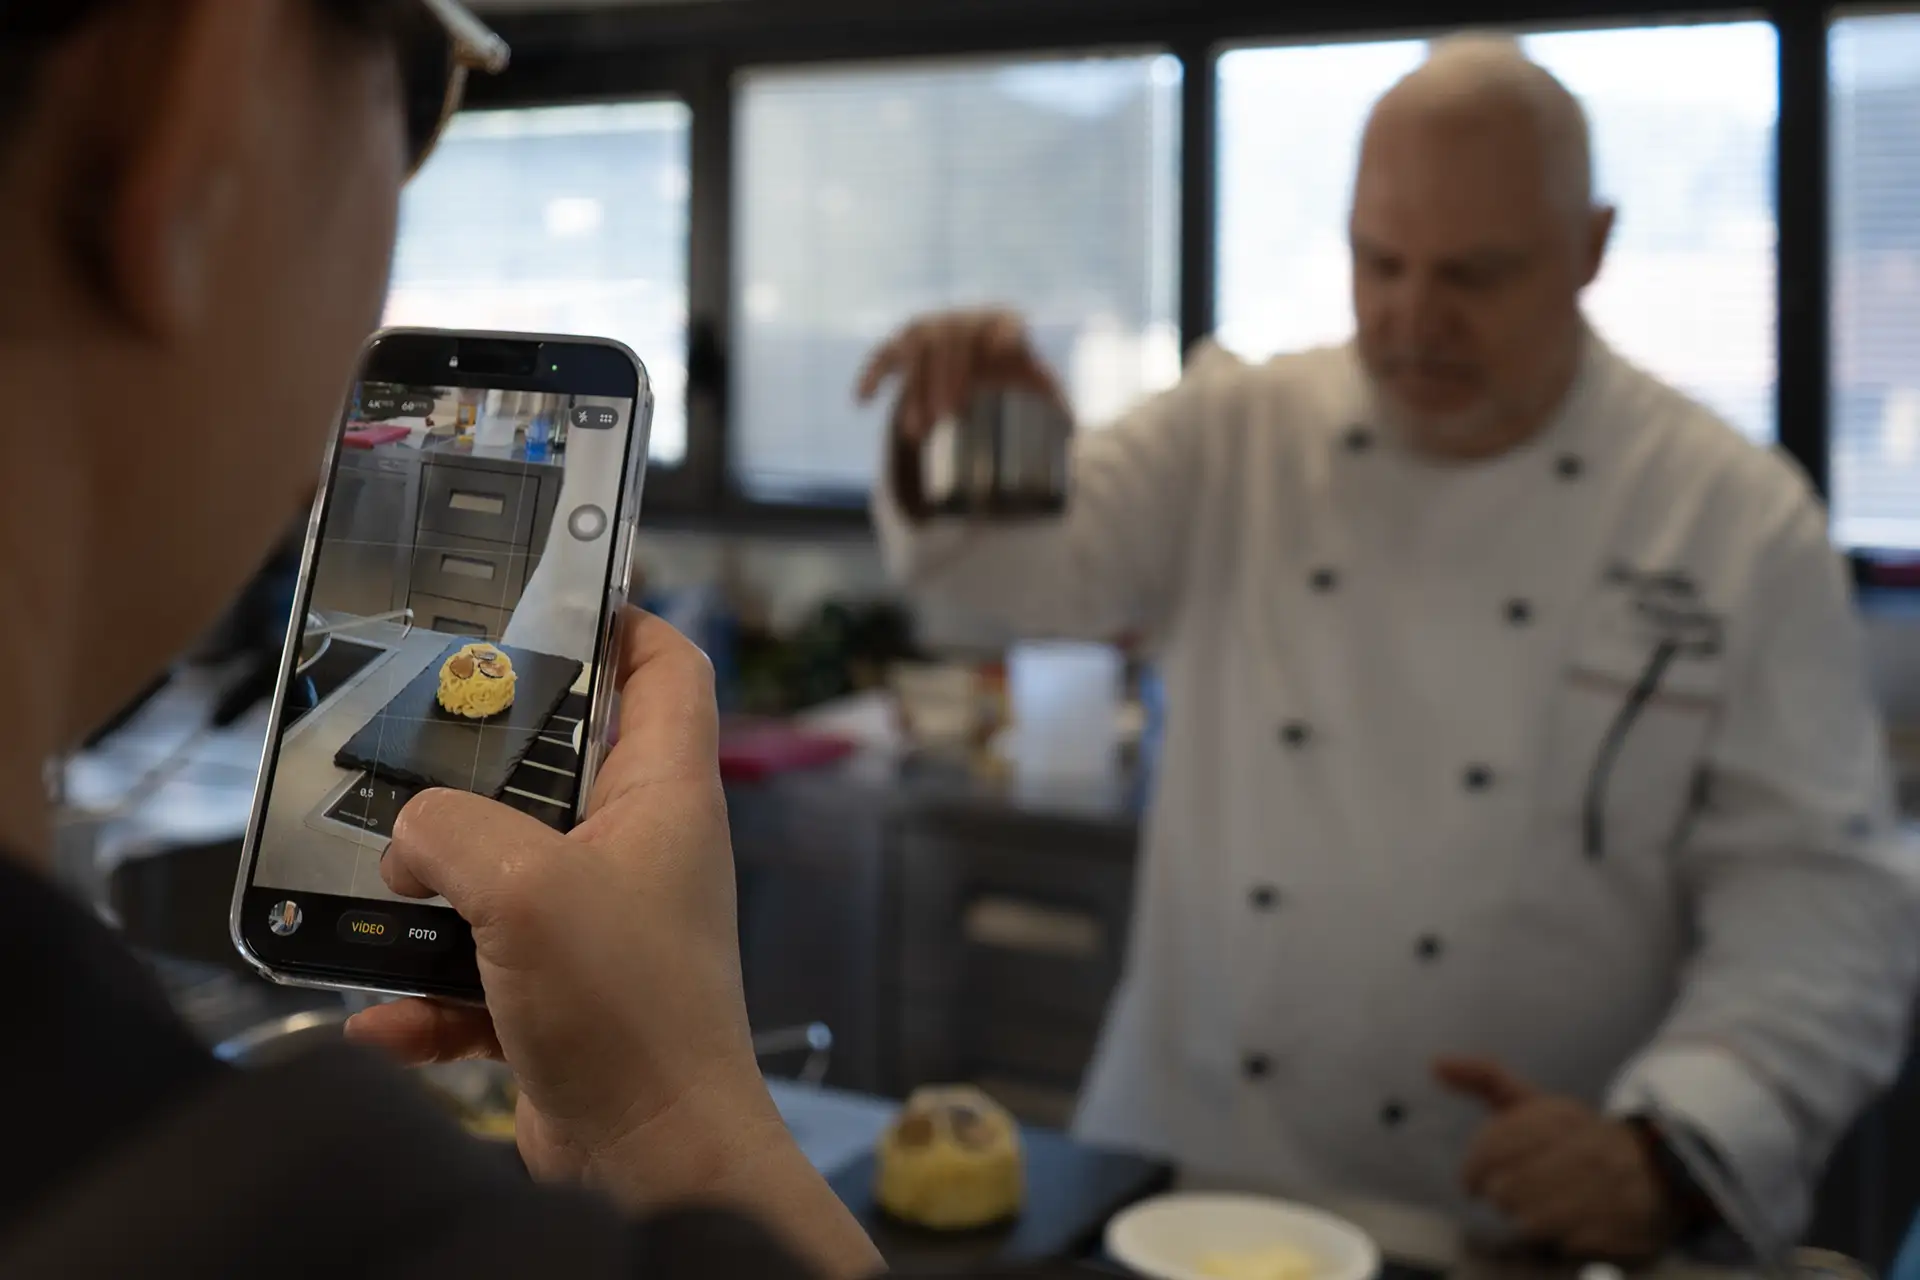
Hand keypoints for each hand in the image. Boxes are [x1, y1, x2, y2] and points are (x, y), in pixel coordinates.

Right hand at [345, 609, 878, 1276]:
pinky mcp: (564, 997)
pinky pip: (479, 974)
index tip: (549, 598)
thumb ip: (451, 829)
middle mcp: (641, 850)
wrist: (653, 1157)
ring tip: (369, 884)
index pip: (671, 669)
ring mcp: (603, 925)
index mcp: (666, 795)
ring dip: (435, 886)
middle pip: (562, 766)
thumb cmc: (626, 1007)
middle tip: (403, 739)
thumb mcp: (526, 886)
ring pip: (504, 873)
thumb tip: (411, 836)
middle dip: (479, 761)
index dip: (623, 621)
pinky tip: (378, 1016)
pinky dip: (429, 994)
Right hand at [855, 308, 1069, 442]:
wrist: (975, 354)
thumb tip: (1071, 428)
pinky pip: (884, 354)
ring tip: (917, 432)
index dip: (1005, 331)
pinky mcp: (904, 342)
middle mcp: (965, 320)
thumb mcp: (1034, 382)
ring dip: (915, 389)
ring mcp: (931, 328)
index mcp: (1004, 324)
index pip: (1006, 321)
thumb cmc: (1012, 371)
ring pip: (918, 351)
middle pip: (954, 342)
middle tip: (948, 415)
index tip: (1003, 349)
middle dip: (948, 377)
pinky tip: (862, 400)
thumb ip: (1052, 398)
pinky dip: (873, 374)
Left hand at [1436, 1057, 1675, 1261]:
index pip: (1493, 1147)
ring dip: (1528, 1219)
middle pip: (1506, 1191)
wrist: (1657, 1166)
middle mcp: (1583, 1149)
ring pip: (1531, 1221)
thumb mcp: (1534, 1102)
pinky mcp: (1623, 1227)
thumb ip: (1484, 1078)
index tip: (1472, 1181)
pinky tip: (1571, 1224)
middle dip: (1502, 1196)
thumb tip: (1435, 1063)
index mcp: (1557, 1116)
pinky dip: (1561, 1240)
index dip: (1474, 1170)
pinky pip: (1566, 1245)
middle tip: (1514, 1194)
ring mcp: (1607, 1190)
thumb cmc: (1575, 1136)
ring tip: (1541, 1208)